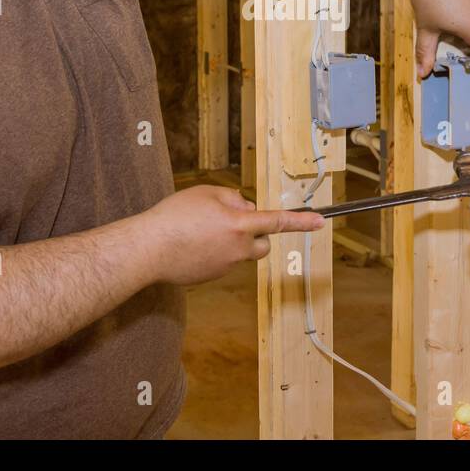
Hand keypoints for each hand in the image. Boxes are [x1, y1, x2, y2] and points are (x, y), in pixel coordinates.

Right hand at [141, 186, 325, 285]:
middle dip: (255, 234)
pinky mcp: (212, 277)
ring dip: (231, 242)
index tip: (321, 222)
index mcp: (239, 225)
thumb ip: (233, 198)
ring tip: (200, 231)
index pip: (277, 221)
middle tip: (231, 221)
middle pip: (262, 244)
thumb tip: (244, 209)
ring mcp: (226, 267)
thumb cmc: (175, 216)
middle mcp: (238, 249)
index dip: (301, 221)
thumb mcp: (206, 193)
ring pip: (240, 253)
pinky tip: (191, 245)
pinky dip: (213, 253)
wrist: (148, 249)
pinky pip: (222, 262)